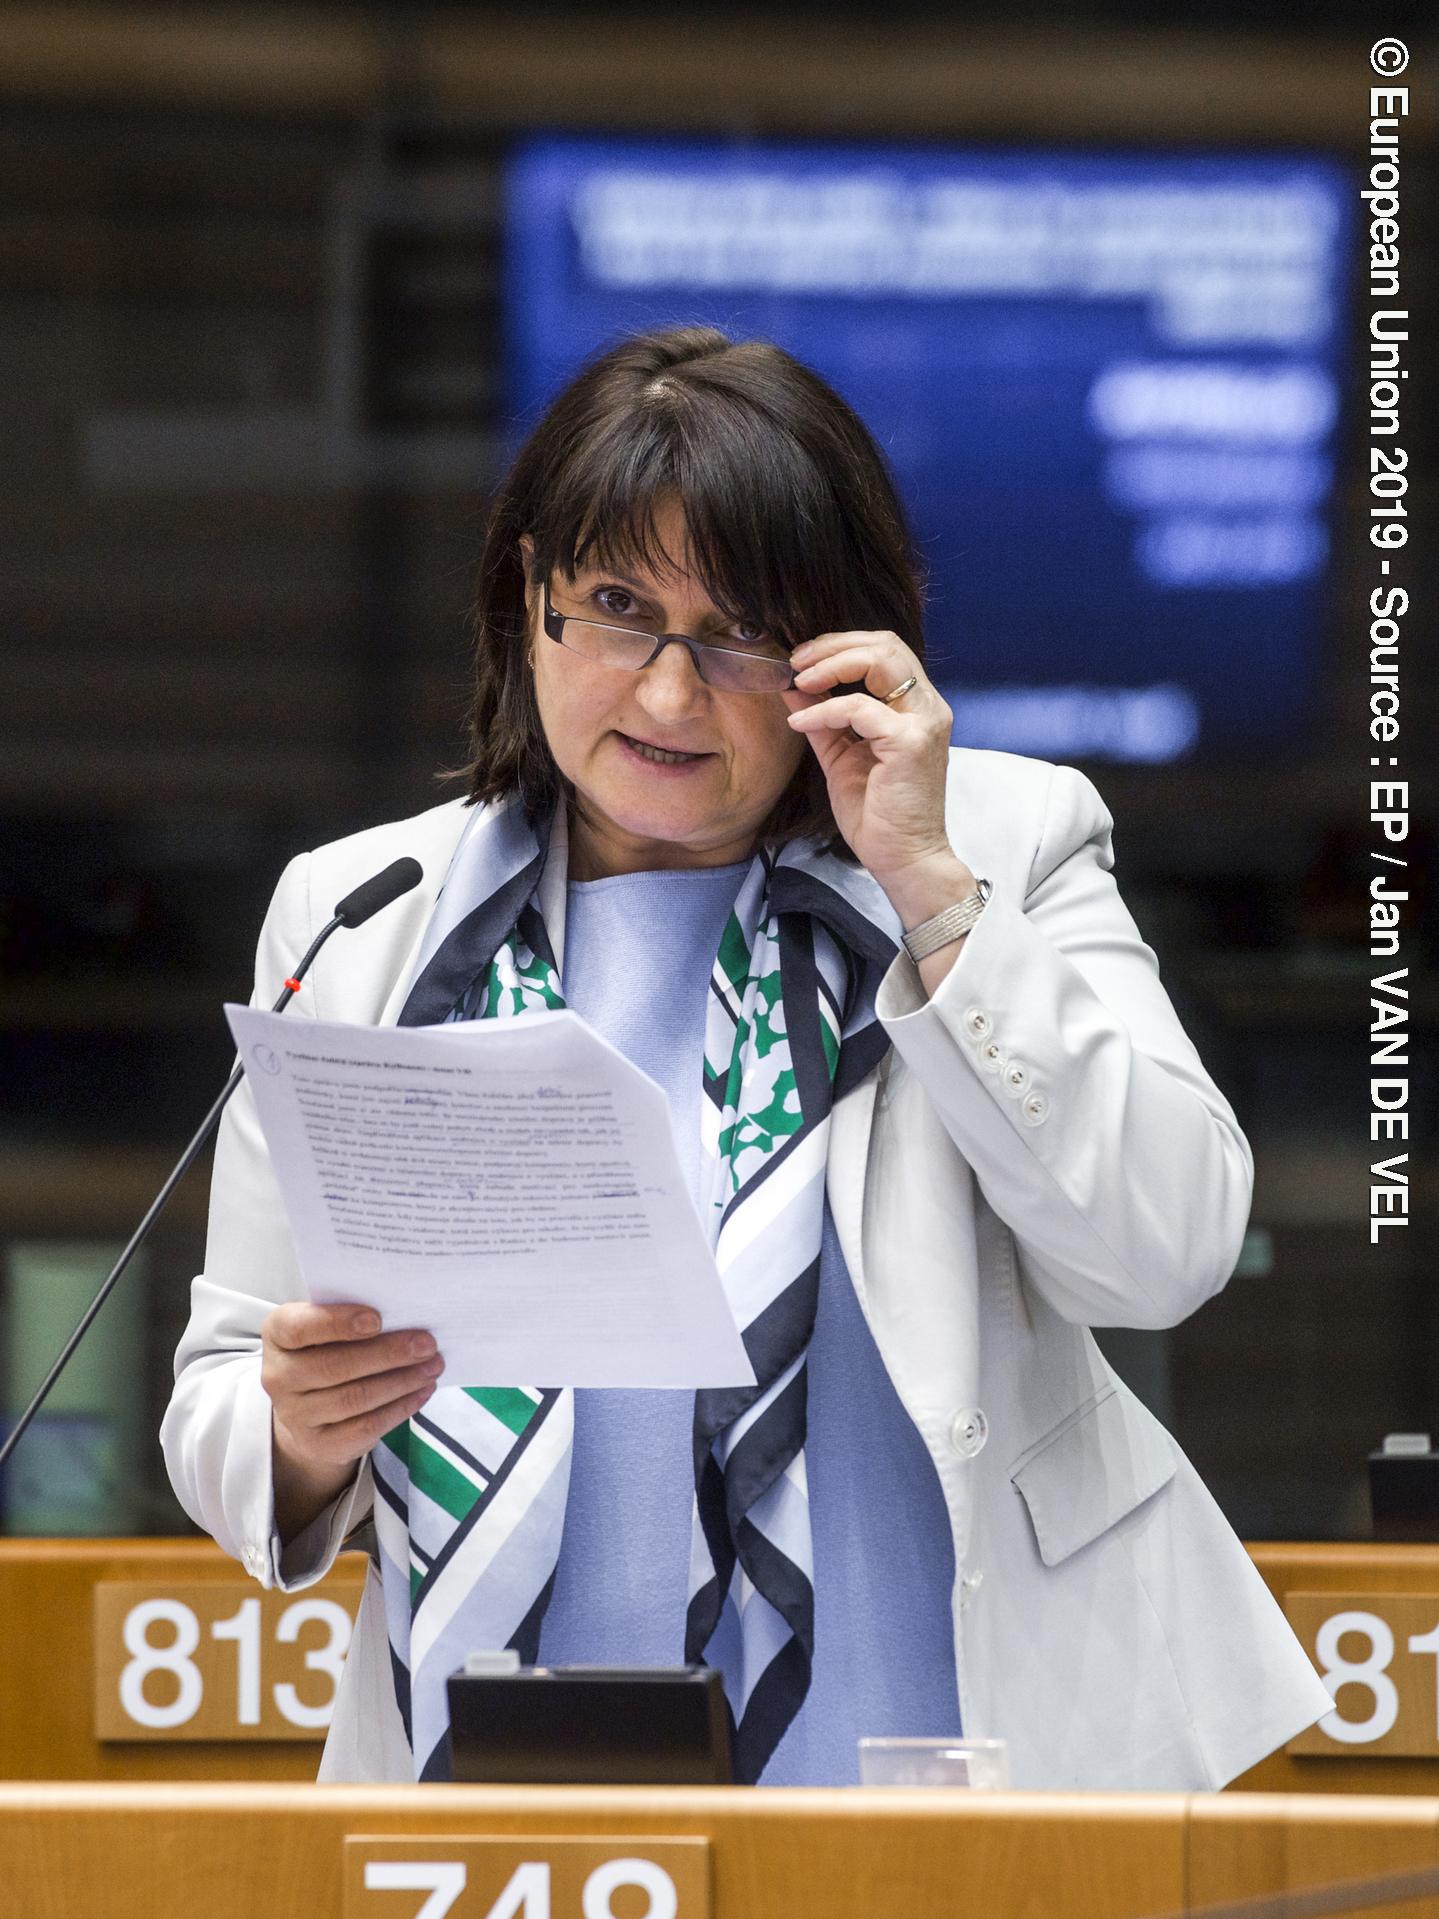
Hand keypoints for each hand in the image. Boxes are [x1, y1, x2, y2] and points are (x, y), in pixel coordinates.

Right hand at [262, 1301, 443, 1476]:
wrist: (309, 1407)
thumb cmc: (328, 1350)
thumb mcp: (329, 1327)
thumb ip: (353, 1317)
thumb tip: (406, 1313)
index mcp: (278, 1335)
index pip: (299, 1328)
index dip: (337, 1323)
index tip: (378, 1319)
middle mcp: (278, 1376)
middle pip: (336, 1366)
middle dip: (388, 1354)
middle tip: (427, 1344)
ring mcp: (295, 1415)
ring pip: (355, 1398)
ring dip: (402, 1381)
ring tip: (432, 1365)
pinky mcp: (318, 1444)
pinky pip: (366, 1427)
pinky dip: (400, 1407)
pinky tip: (422, 1391)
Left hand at [781, 630, 955, 887]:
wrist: (902, 858)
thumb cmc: (877, 814)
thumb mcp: (841, 756)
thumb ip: (822, 719)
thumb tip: (792, 686)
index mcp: (915, 708)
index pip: (884, 650)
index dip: (840, 645)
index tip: (801, 661)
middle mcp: (927, 707)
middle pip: (885, 643)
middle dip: (833, 645)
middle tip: (796, 662)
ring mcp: (923, 722)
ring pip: (880, 660)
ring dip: (831, 664)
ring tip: (798, 680)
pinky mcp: (910, 743)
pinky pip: (858, 707)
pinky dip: (823, 710)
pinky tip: (799, 723)